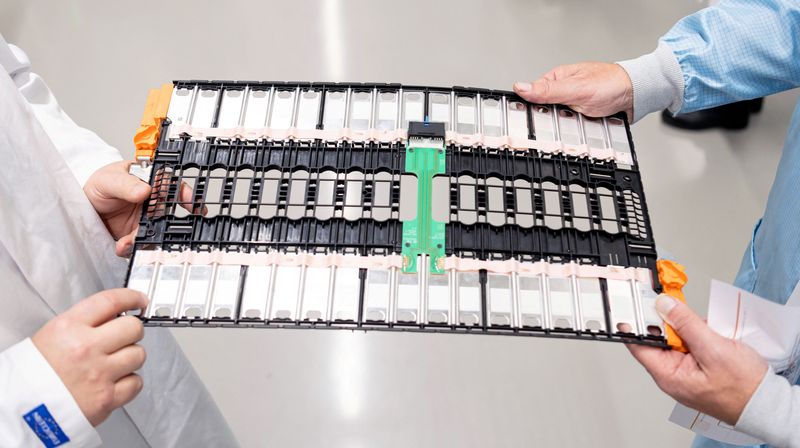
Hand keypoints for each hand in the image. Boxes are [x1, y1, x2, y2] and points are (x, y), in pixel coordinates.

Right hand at [31, 289, 147, 426]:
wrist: (21, 411)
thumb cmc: (33, 375)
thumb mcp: (51, 335)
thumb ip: (83, 323)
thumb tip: (114, 315)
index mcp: (68, 328)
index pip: (110, 301)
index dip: (131, 297)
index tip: (139, 300)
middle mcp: (86, 348)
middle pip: (133, 328)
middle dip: (131, 331)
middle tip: (124, 337)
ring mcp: (99, 373)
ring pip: (138, 355)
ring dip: (131, 357)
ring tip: (114, 363)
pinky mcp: (107, 398)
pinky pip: (136, 383)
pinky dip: (130, 382)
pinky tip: (115, 381)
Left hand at [84, 161, 192, 256]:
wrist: (81, 208)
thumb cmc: (99, 185)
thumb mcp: (109, 181)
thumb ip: (126, 185)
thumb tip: (145, 190)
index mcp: (151, 181)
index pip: (174, 186)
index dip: (186, 195)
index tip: (191, 205)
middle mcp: (153, 200)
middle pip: (168, 212)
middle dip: (166, 224)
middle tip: (159, 231)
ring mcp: (147, 218)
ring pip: (156, 230)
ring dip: (144, 238)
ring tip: (126, 241)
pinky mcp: (137, 233)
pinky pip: (142, 242)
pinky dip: (132, 246)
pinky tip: (122, 245)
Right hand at [513, 62, 633, 120]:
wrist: (635, 95)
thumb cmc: (610, 84)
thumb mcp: (575, 88)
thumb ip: (547, 90)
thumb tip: (520, 87)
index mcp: (555, 79)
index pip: (533, 97)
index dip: (534, 110)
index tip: (539, 118)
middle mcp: (562, 91)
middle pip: (546, 114)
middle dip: (555, 121)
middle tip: (568, 117)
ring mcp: (572, 104)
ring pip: (559, 124)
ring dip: (568, 127)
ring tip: (581, 121)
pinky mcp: (580, 116)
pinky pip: (572, 128)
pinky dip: (577, 131)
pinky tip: (585, 126)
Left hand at [628, 294, 767, 424]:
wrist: (766, 404)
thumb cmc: (743, 388)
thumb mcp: (714, 349)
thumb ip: (686, 324)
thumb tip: (663, 305)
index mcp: (667, 374)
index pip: (638, 344)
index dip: (634, 322)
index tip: (638, 301)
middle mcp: (671, 373)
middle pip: (657, 337)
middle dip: (669, 321)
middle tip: (680, 308)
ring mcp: (684, 369)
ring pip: (676, 337)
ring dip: (689, 327)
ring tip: (707, 330)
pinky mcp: (696, 365)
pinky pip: (690, 342)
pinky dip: (699, 334)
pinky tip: (713, 335)